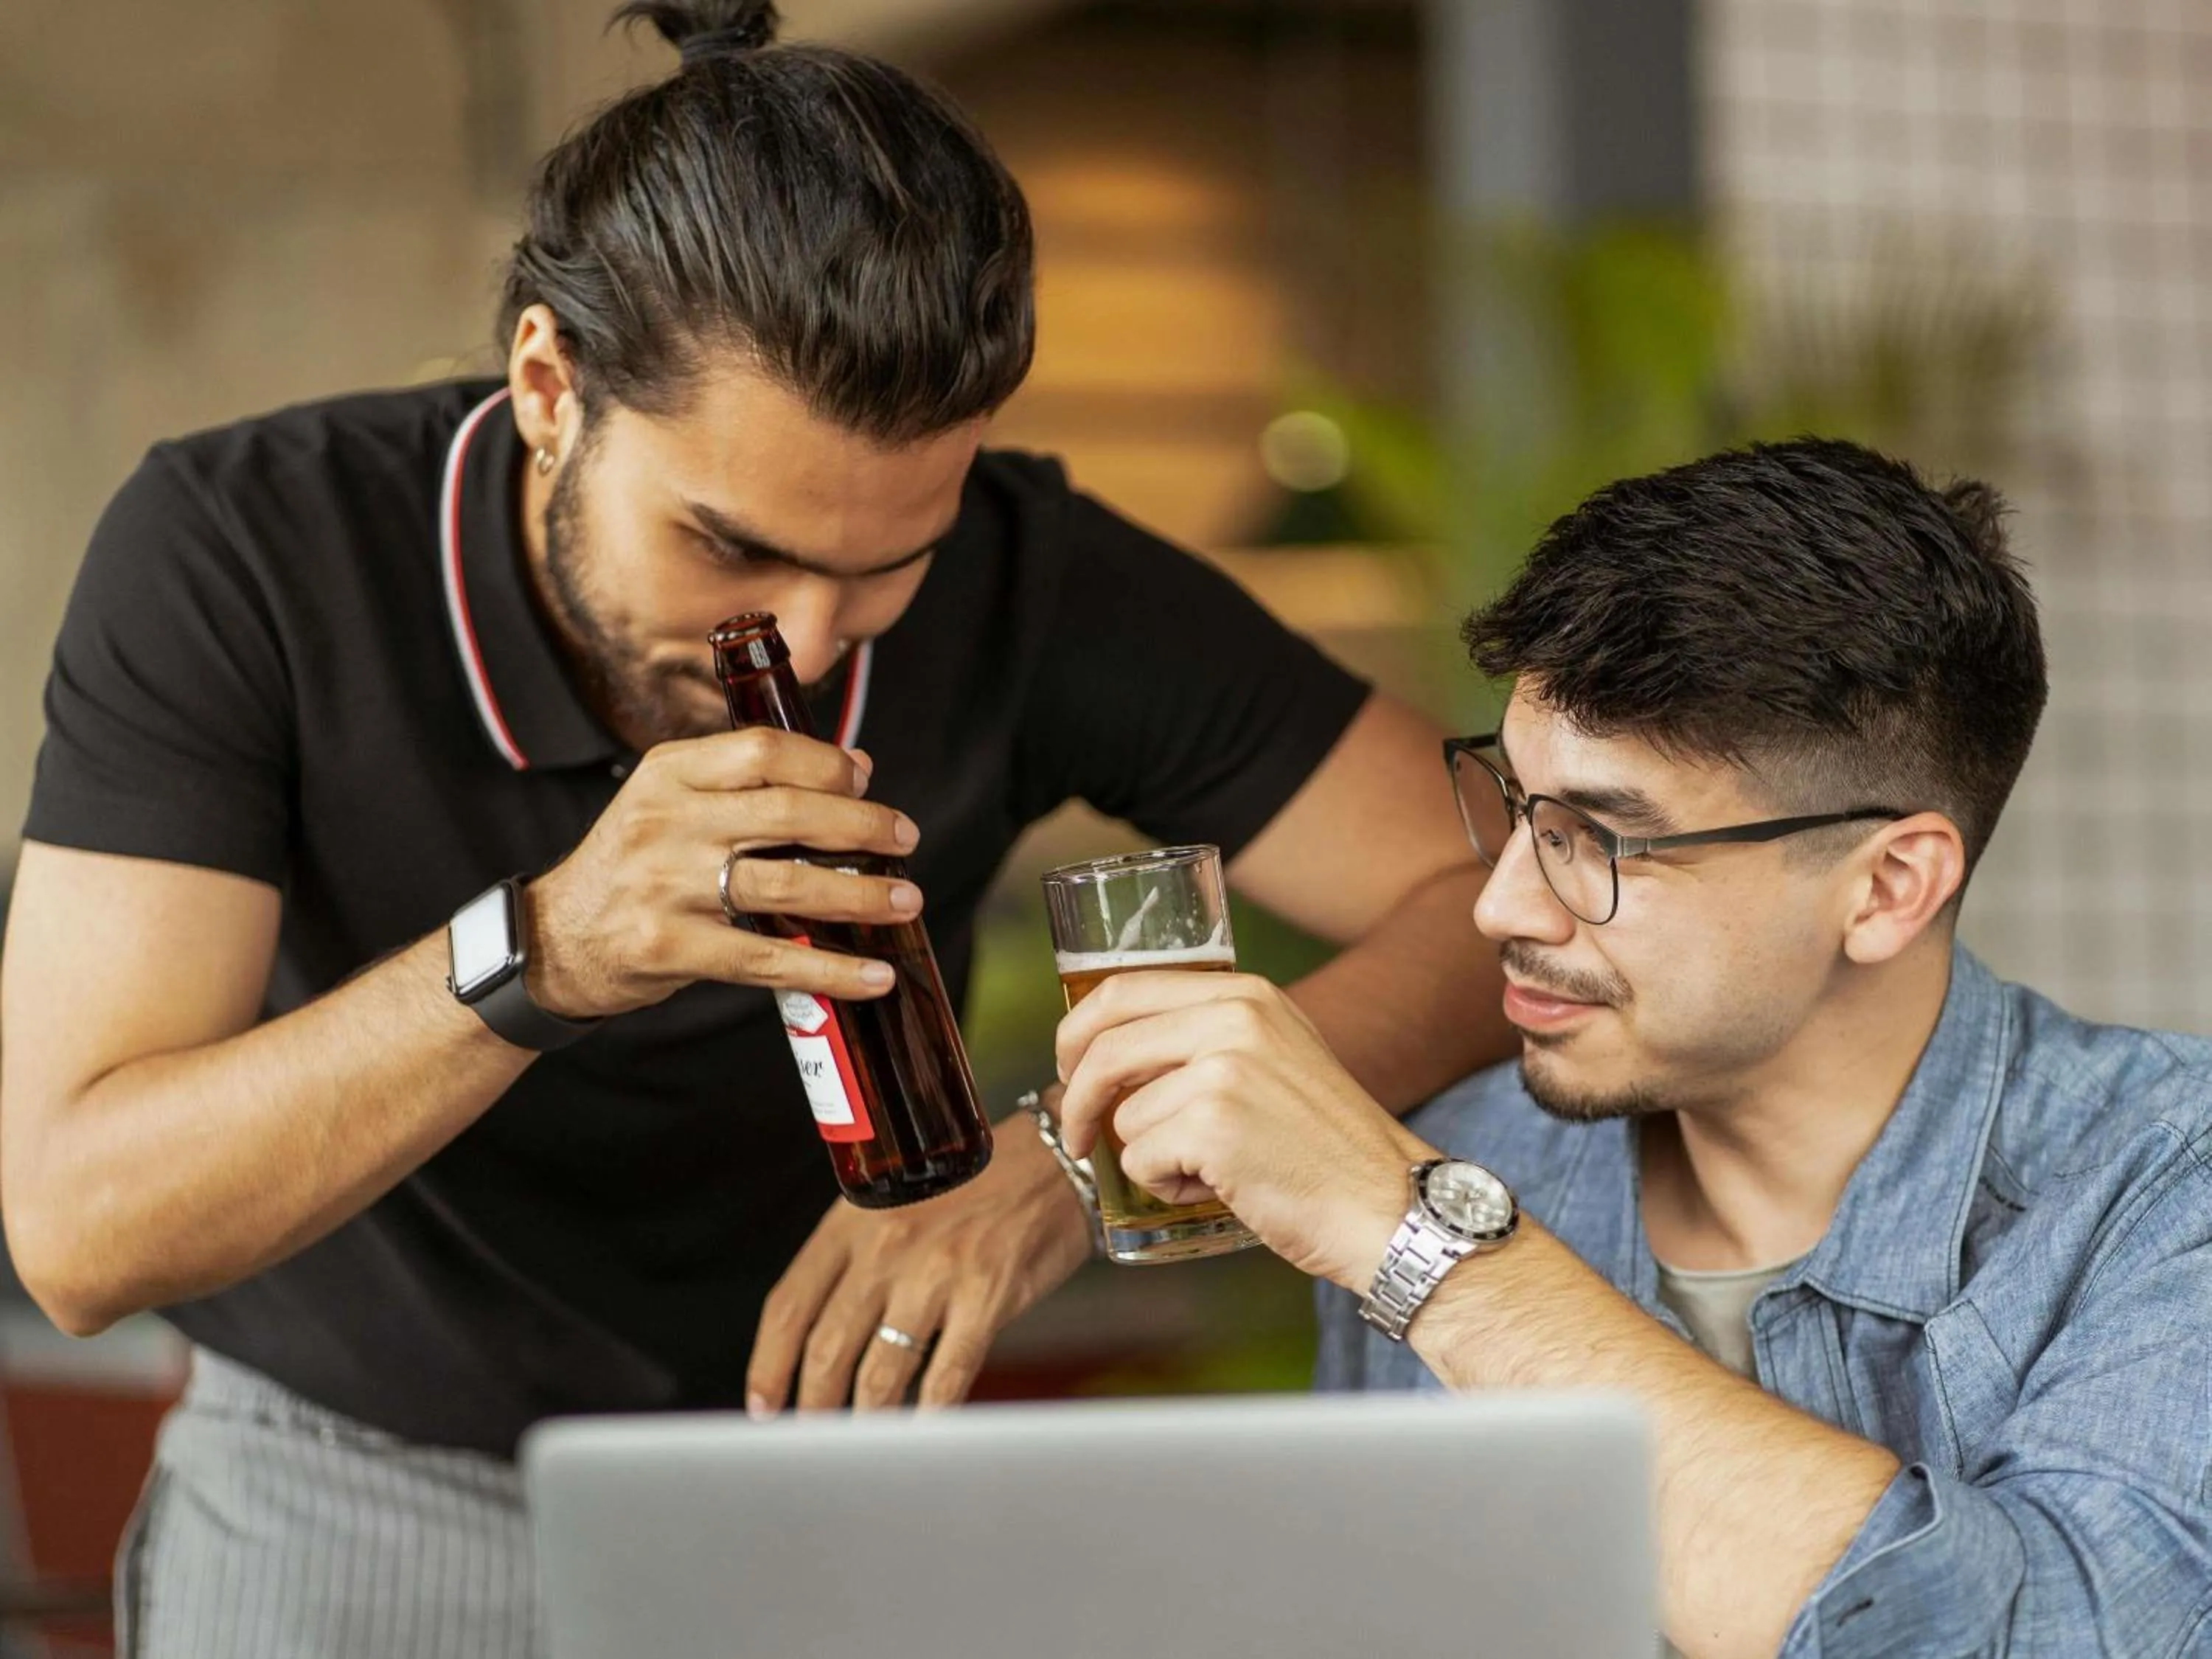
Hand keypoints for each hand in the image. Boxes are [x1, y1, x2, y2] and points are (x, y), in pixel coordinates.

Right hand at [525, 729, 923, 1016]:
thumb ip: (753, 783)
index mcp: (668, 773)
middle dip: (860, 825)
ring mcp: (666, 885)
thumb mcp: (674, 803)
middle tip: (905, 837)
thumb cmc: (633, 866)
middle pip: (786, 812)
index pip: (762, 749)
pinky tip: (874, 975)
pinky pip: (767, 958)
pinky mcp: (670, 946)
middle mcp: (666, 821)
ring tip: (907, 901)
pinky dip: (829, 968)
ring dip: (860, 894)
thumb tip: (857, 767)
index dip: (826, 764)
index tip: (865, 782)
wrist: (554, 940)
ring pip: (785, 882)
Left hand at [745, 1102, 1094, 1413]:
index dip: (768, 1365)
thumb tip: (824, 1337)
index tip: (761, 1405)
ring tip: (862, 1446)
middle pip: (827, 1348)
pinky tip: (922, 1434)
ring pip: (880, 1372)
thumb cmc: (973, 1186)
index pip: (789, 1305)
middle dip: (813, 1406)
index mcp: (852, 1222)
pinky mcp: (986, 1296)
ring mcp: (935, 1273)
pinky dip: (930, 1416)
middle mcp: (886, 1247)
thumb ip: (857, 1259)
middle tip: (810, 1438)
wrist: (1054, 1161)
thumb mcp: (896, 1202)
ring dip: (866, 1420)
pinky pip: (947, 1376)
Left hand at [1055, 972, 1431, 1291]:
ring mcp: (1223, 1068)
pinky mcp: (1213, 1124)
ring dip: (1149, 1156)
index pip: (1124, 989)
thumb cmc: (1327, 1147)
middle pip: (1104, 1044)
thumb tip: (1113, 1052)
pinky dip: (1167, 1186)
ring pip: (1123, 1114)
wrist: (1388, 1206)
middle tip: (1077, 1132)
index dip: (1078, 1031)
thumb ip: (1210, 1038)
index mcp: (1245, 994)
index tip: (1069, 1066)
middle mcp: (1234, 1017)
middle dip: (1076, 1093)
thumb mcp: (1279, 1057)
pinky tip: (1220, 1188)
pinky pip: (1141, 1159)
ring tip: (1211, 1170)